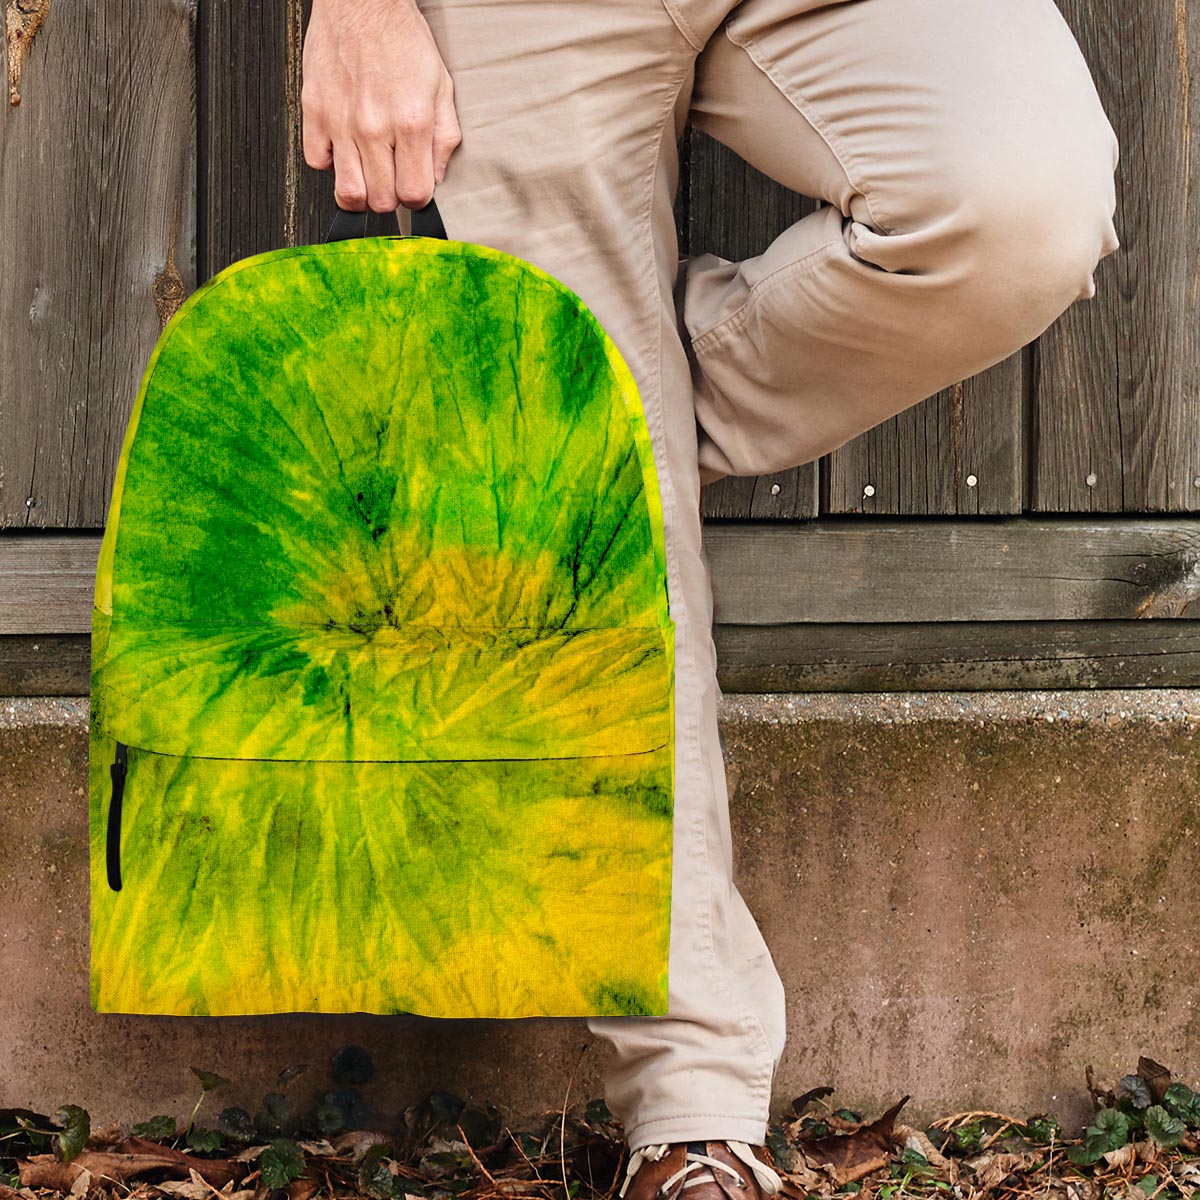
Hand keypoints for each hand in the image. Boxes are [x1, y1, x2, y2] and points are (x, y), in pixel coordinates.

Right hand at [301, 0, 462, 211]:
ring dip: (361, 191)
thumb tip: (437, 176)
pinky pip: (316, 162)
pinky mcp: (314, 111)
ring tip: (368, 175)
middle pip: (381, 201)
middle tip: (392, 178)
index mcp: (411, 123)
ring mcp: (341, 122)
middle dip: (390, 197)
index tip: (415, 188)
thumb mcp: (441, 87)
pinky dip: (330, 163)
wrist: (362, 1)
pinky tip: (344, 149)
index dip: (417, 199)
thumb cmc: (401, 39)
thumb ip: (444, 137)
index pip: (414, 194)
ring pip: (348, 192)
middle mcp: (374, 127)